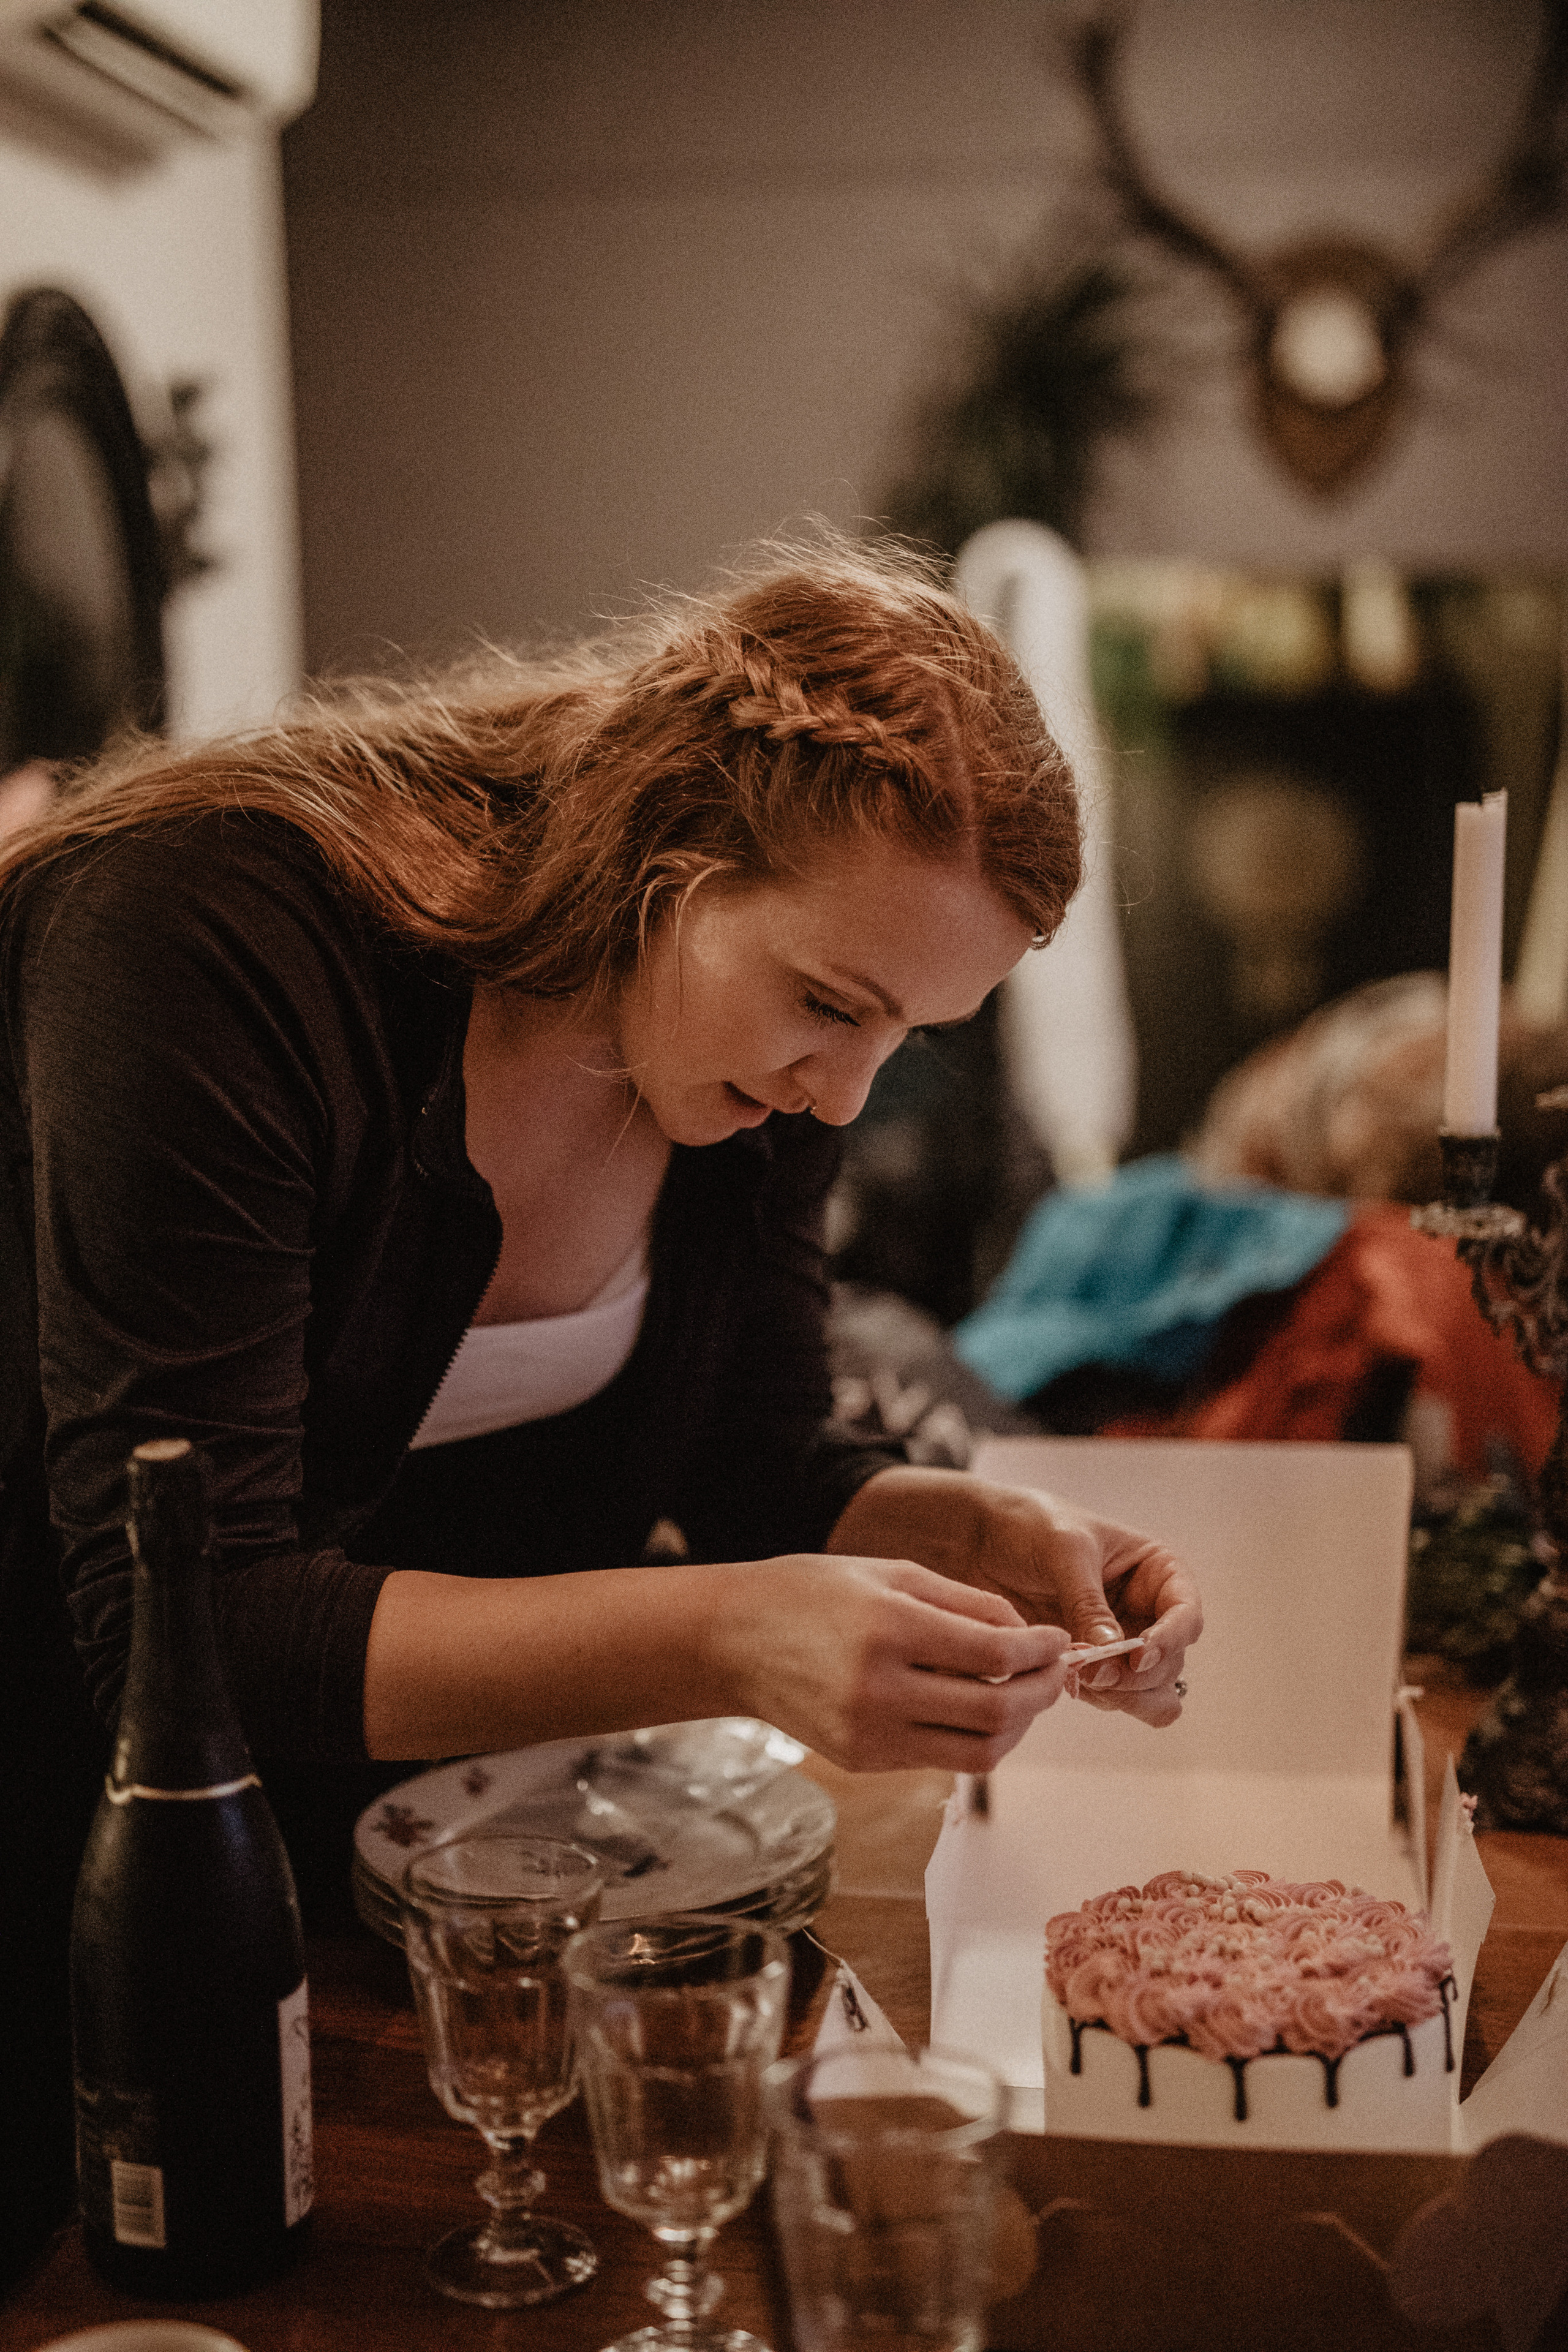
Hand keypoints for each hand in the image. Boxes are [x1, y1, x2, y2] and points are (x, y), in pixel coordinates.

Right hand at [708, 1551, 1075, 1774]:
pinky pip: (940, 1758)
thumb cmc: (813, 1593)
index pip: (996, 1655)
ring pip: (978, 1752)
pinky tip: (977, 1707)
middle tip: (1054, 1671)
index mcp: (889, 1629)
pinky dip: (973, 1737)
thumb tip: (1027, 1634)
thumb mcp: (891, 1573)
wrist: (733, 1640)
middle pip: (997, 1713)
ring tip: (1025, 1696)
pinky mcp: (862, 1760)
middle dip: (1042, 1693)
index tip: (1059, 1640)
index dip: (1042, 1650)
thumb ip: (966, 1601)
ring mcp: (869, 1734)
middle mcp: (880, 1689)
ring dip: (1017, 1727)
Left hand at [827, 1467, 1201, 1728]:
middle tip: (1097, 1674)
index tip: (1139, 1655)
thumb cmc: (1029, 1526)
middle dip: (1138, 1675)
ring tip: (1080, 1678)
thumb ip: (1089, 1601)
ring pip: (1152, 1693)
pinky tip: (1063, 1678)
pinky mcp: (1094, 1667)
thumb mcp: (1064, 1551)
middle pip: (1171, 1664)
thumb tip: (1113, 1653)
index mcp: (1157, 1571)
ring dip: (1122, 1695)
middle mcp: (1149, 1612)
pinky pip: (1114, 1699)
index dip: (1170, 1641)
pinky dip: (1096, 1697)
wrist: (978, 1541)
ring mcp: (1123, 1644)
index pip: (1186, 1615)